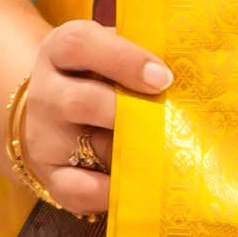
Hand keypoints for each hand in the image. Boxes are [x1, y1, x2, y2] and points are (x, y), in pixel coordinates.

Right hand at [12, 15, 170, 216]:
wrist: (56, 114)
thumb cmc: (100, 78)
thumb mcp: (113, 55)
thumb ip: (143, 57)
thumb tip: (194, 75)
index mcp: (62, 51)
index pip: (80, 44)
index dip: (124, 59)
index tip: (163, 78)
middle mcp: (46, 92)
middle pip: (80, 101)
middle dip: (128, 113)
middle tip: (168, 122)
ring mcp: (43, 136)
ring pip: (86, 147)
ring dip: (131, 153)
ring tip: (165, 154)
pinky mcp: (49, 174)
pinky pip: (78, 189)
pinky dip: (110, 191)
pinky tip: (137, 184)